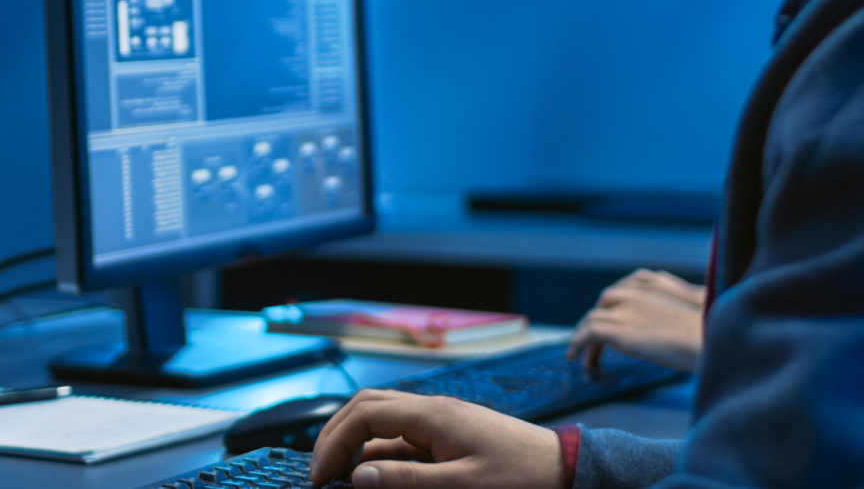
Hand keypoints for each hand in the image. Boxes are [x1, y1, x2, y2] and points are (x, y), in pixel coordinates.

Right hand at [308, 389, 563, 488]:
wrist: (569, 469)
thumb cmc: (523, 478)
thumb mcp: (463, 486)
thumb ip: (408, 480)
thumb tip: (358, 477)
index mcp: (432, 415)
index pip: (364, 415)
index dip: (334, 442)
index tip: (320, 476)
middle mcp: (432, 410)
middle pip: (366, 408)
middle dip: (336, 436)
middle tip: (320, 472)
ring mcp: (441, 421)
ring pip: (382, 421)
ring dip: (357, 444)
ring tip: (342, 478)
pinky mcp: (450, 435)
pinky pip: (404, 438)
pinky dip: (382, 454)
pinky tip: (379, 477)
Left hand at [565, 270, 703, 371]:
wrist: (713, 340)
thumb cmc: (713, 334)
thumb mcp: (693, 315)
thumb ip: (674, 315)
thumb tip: (669, 331)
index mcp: (656, 288)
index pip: (624, 289)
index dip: (613, 306)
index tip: (609, 319)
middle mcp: (638, 295)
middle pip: (605, 301)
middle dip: (596, 318)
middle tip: (591, 338)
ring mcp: (628, 311)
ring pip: (593, 318)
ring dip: (583, 336)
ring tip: (579, 354)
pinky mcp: (622, 331)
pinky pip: (590, 333)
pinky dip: (579, 344)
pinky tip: (578, 358)